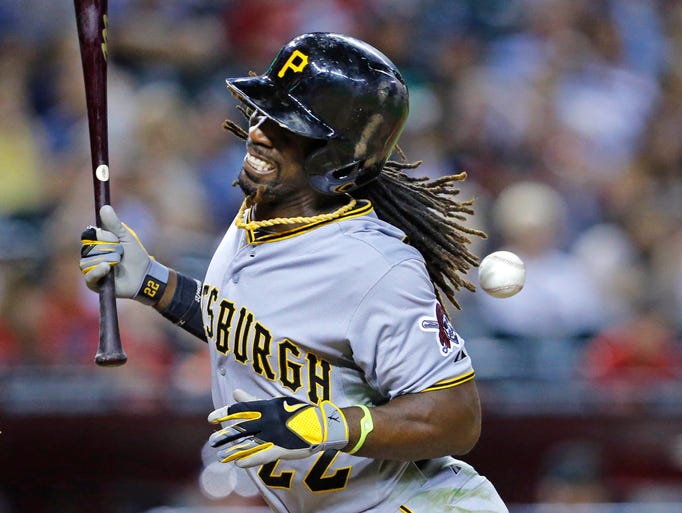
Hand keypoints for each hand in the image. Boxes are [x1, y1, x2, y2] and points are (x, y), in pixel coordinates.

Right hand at [80, 205, 168, 303]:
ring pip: (86, 262)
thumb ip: (114, 224)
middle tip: (120, 253)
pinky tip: (107, 268)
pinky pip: (89, 276)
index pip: (87, 236)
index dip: (98, 236)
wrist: (144, 275)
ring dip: (105, 260)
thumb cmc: (136, 256)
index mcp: (97, 244)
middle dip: (106, 250)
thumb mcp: (126, 237)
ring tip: (118, 262)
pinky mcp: (95, 283)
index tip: (112, 238)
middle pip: (86, 249)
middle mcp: (91, 256)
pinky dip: (97, 271)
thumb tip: (105, 207)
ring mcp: (92, 270)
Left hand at [208, 389, 348, 467]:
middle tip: (212, 441)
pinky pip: (262, 456)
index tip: (211, 418)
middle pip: (241, 428)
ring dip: (233, 451)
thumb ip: (253, 400)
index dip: (225, 414)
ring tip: (221, 456)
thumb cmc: (296, 413)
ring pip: (249, 444)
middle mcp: (268, 420)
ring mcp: (274, 435)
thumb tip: (236, 392)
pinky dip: (249, 460)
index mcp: (266, 407)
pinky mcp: (281, 448)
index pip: (241, 409)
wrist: (320, 425)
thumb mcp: (275, 403)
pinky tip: (238, 464)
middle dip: (225, 435)